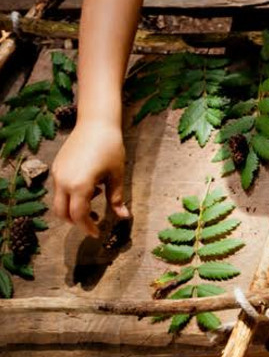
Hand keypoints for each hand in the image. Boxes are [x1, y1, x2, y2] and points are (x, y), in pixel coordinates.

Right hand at [49, 119, 129, 238]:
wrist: (96, 123)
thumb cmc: (111, 148)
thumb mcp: (117, 174)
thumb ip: (117, 198)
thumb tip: (123, 217)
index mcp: (79, 186)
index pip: (79, 216)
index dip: (88, 227)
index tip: (97, 234)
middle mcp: (63, 182)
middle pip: (63, 213)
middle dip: (77, 222)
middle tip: (94, 222)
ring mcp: (57, 174)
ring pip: (59, 201)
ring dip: (73, 208)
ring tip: (96, 197)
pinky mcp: (56, 167)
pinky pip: (59, 189)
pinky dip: (71, 194)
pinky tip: (90, 185)